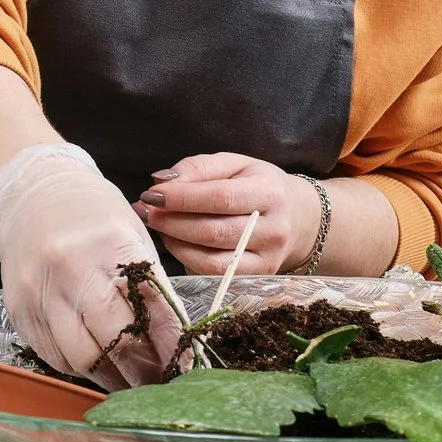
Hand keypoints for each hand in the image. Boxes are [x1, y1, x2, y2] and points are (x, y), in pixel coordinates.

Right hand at [0, 146, 182, 388]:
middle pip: (116, 341)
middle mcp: (72, 267)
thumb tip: (175, 349)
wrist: (30, 195)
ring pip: (83, 358)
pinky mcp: (19, 309)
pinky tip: (95, 362)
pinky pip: (54, 355)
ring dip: (112, 378)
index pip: (153, 310)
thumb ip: (152, 288)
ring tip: (129, 381)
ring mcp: (40, 291)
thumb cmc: (91, 217)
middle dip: (144, 372)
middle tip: (159, 382)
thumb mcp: (131, 237)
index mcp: (111, 243)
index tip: (185, 370)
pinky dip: (80, 366)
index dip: (172, 348)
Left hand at [134, 153, 316, 275]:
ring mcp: (268, 259)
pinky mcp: (258, 278)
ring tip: (157, 226)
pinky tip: (176, 242)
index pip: (220, 198)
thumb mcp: (234, 164)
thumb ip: (199, 167)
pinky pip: (214, 275)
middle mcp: (274, 230)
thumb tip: (161, 180)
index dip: (181, 198)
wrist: (296, 217)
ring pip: (212, 260)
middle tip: (144, 211)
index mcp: (269, 193)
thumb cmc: (257, 185)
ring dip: (175, 243)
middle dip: (171, 222)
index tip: (150, 194)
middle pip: (213, 232)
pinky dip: (187, 259)